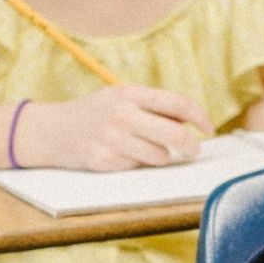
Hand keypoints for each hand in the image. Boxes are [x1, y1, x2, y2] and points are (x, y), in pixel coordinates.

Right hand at [19, 84, 209, 170]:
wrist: (54, 130)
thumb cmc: (96, 113)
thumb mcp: (121, 98)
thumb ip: (154, 106)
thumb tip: (189, 121)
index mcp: (130, 94)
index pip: (177, 104)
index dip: (200, 117)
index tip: (209, 128)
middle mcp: (123, 115)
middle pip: (175, 135)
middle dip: (191, 146)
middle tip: (194, 151)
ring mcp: (114, 140)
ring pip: (160, 157)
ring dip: (161, 156)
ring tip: (146, 149)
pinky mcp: (106, 161)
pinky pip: (138, 168)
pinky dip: (136, 164)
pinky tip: (121, 154)